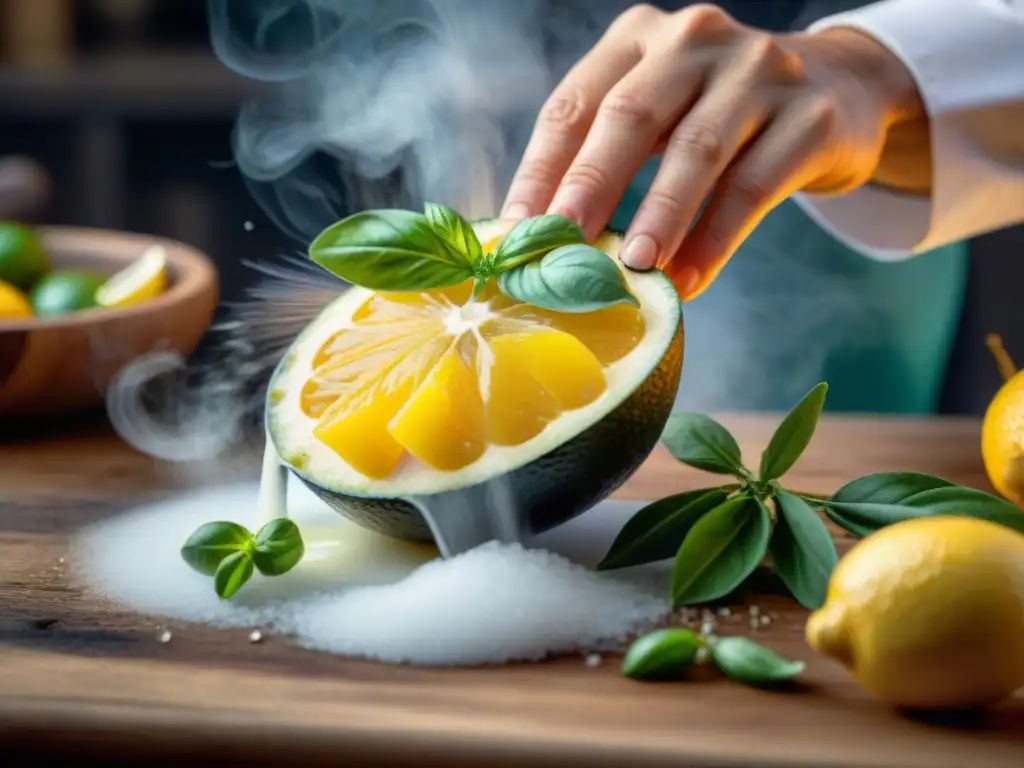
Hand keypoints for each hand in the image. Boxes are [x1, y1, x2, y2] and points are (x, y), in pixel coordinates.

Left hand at [501, 4, 925, 299]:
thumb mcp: (658, 114)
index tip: (516, 232)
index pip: (573, 105)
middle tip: (563, 246)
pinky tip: (690, 278)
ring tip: (634, 270)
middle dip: (590, 186)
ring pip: (697, 150)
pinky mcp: (809, 115)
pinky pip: (753, 185)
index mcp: (638, 38)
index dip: (540, 171)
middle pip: (631, 115)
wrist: (836, 90)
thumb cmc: (718, 116)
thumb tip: (540, 241)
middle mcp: (695, 41)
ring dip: (660, 217)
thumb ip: (604, 157)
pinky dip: (716, 238)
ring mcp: (759, 70)